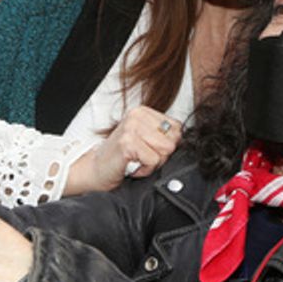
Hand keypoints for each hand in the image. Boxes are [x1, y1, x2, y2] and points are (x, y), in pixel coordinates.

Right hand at [67, 106, 182, 193]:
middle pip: (173, 140)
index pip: (177, 128)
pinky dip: (145, 170)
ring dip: (152, 163)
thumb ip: (163, 135)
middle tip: (142, 157)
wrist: (95, 170)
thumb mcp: (144, 139)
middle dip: (161, 155)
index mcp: (144, 111)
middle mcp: (137, 115)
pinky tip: (132, 166)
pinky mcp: (128, 142)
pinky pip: (153, 160)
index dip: (167, 146)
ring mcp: (132, 127)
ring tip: (137, 161)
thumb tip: (187, 141)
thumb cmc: (122, 158)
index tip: (149, 150)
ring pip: (165, 151)